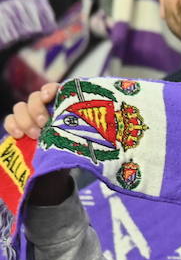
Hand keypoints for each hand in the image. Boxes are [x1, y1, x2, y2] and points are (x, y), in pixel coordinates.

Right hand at [4, 83, 73, 206]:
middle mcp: (45, 108)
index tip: (49, 97)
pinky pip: (10, 120)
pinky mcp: (18, 127)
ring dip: (25, 119)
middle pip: (34, 98)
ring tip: (35, 135)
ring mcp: (30, 117)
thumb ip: (78, 137)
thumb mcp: (79, 144)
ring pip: (20, 107)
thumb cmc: (73, 151)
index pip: (54, 89)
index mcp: (62, 107)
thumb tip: (90, 142)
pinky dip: (12, 126)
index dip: (50, 89)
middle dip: (37, 109)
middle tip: (44, 124)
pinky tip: (19, 136)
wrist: (57, 169)